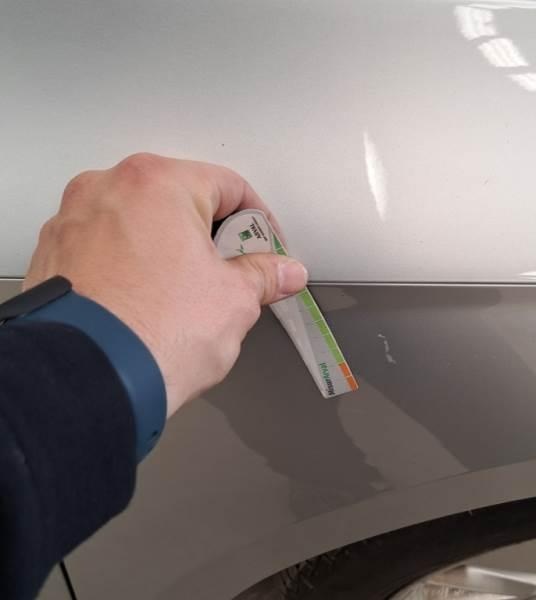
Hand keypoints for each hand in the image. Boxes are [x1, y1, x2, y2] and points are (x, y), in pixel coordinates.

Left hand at [24, 153, 307, 416]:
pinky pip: (106, 250)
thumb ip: (263, 276)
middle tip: (232, 275)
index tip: (267, 252)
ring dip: (169, 251)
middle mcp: (107, 189)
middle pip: (180, 201)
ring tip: (187, 296)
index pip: (230, 187)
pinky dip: (131, 268)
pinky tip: (149, 305)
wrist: (86, 382)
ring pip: (140, 225)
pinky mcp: (51, 258)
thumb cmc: (153, 334)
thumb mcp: (235, 301)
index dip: (260, 224)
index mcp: (157, 183)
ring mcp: (72, 222)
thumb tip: (282, 272)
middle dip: (212, 237)